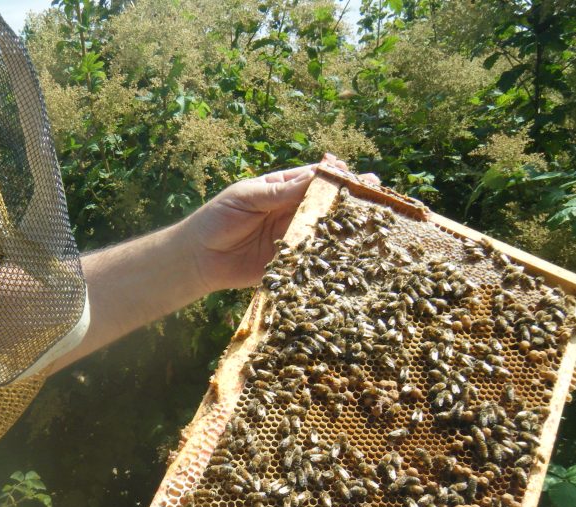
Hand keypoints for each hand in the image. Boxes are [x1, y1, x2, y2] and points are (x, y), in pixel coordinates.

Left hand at [176, 153, 373, 292]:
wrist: (198, 258)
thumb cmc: (217, 219)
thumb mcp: (246, 198)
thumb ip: (279, 192)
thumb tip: (316, 175)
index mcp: (283, 189)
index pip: (317, 178)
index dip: (339, 177)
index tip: (359, 177)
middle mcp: (293, 211)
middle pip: (329, 203)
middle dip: (353, 200)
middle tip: (377, 197)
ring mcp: (294, 237)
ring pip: (327, 230)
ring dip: (349, 227)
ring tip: (374, 224)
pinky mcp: (291, 262)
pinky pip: (314, 258)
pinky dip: (332, 256)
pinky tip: (352, 254)